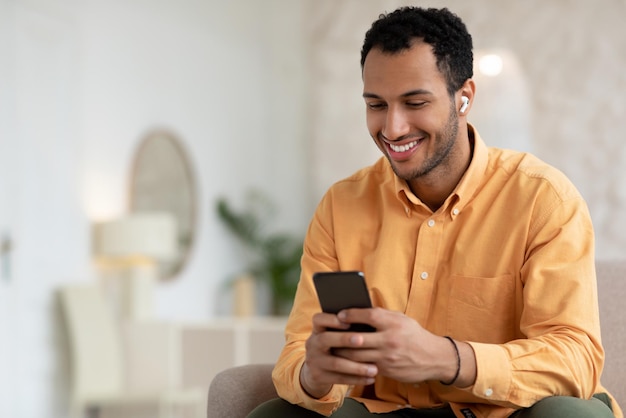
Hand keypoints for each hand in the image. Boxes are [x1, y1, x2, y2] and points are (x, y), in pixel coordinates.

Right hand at [299, 310, 377, 397]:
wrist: (316, 368)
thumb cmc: (335, 345)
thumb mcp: (334, 335)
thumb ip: (347, 329)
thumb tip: (369, 325)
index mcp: (318, 330)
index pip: (318, 319)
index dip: (331, 320)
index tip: (348, 322)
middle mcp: (313, 344)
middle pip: (326, 339)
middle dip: (344, 339)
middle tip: (362, 340)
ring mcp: (314, 361)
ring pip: (336, 363)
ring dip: (356, 367)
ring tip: (374, 369)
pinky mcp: (319, 376)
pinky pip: (339, 378)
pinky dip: (357, 379)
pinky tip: (370, 379)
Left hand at [331, 308, 460, 383]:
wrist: (434, 357)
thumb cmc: (414, 335)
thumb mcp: (402, 319)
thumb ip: (382, 315)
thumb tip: (360, 311)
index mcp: (393, 323)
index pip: (368, 315)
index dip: (351, 314)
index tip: (340, 314)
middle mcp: (389, 339)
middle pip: (357, 338)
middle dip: (340, 337)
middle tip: (329, 334)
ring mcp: (387, 357)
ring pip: (356, 356)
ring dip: (342, 352)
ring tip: (332, 347)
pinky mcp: (386, 370)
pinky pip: (364, 367)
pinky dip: (353, 364)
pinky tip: (344, 360)